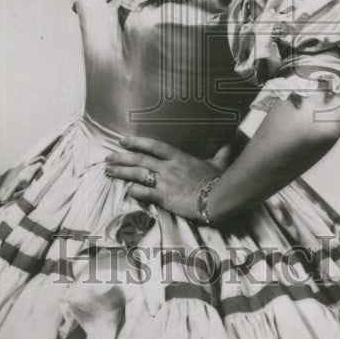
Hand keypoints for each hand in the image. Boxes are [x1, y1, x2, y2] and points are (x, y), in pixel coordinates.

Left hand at [104, 136, 238, 220]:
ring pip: (138, 175)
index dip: (137, 142)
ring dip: (121, 172)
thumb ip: (221, 151)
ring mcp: (165, 182)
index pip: (153, 146)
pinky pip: (145, 193)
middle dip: (121, 158)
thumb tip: (231, 140)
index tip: (123, 141)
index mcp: (178, 157)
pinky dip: (134, 191)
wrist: (217, 198)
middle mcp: (168, 168)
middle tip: (107, 157)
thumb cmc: (218, 180)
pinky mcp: (165, 198)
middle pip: (139, 160)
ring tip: (108, 171)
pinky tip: (124, 190)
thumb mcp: (219, 162)